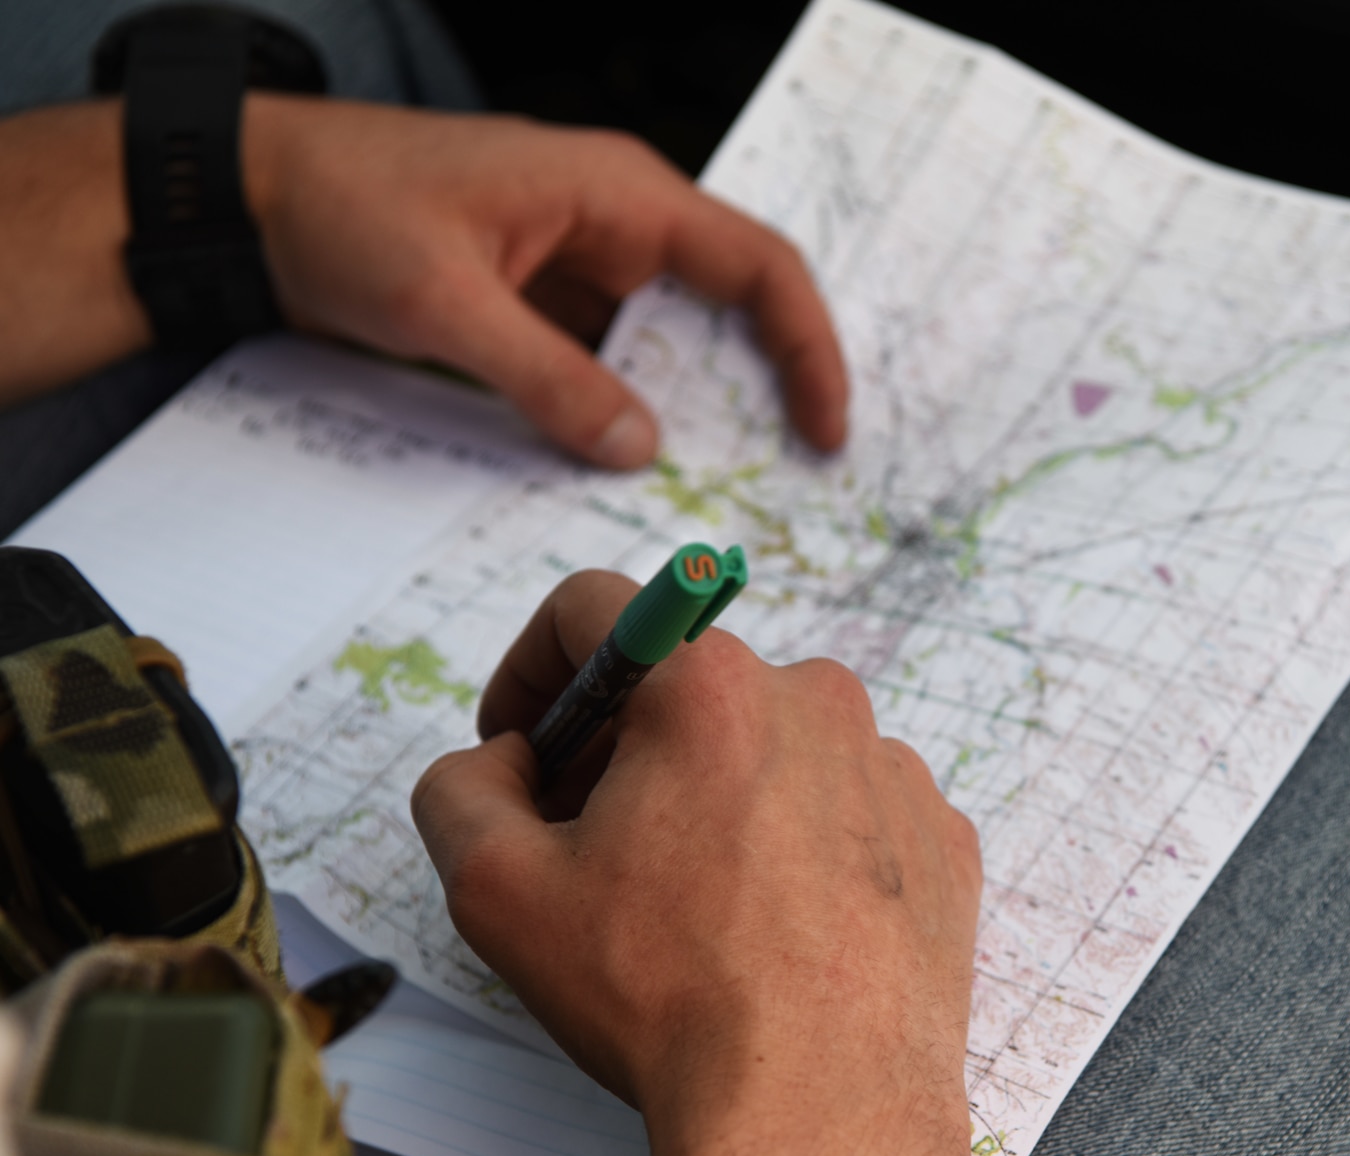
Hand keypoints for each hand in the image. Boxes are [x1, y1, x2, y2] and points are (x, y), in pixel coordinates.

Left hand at [243, 95, 846, 463]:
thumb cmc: (342, 209)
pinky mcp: (542, 301)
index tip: (825, 428)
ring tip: (716, 490)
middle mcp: (615, 222)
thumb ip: (549, 378)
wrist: (245, 193)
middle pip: (729, 308)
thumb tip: (640, 448)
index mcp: (617, 193)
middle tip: (789, 479)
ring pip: (670, 344)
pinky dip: (626, 412)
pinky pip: (609, 360)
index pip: (756, 265)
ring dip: (692, 411)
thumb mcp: (446, 305)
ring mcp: (579, 262)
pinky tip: (626, 467)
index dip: (807, 347)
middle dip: (765, 390)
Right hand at [411, 572, 981, 1155]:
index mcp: (709, 685)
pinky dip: (799, 848)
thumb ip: (460, 790)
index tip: (520, 747)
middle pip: (689, 687)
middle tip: (591, 847)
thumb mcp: (497, 891)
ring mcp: (893, 768)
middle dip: (623, 751)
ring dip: (717, 800)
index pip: (594, 610)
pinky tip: (774, 933)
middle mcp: (816, 700)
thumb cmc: (666, 999)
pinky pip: (847, 811)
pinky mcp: (941, 837)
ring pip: (772, 751)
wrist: (821, 1112)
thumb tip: (499, 761)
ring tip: (694, 909)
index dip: (530, 670)